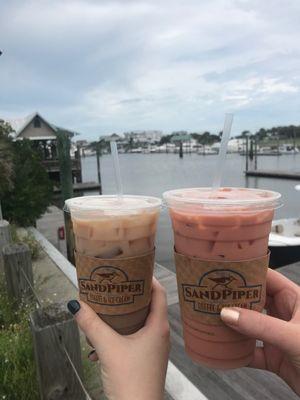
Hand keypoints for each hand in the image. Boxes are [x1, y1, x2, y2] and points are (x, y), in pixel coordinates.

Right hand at [68, 278, 169, 399]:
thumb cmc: (131, 381)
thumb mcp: (108, 347)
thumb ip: (91, 325)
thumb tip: (76, 305)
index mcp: (158, 326)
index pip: (159, 292)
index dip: (148, 277)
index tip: (134, 267)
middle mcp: (159, 334)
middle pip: (148, 305)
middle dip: (130, 295)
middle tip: (115, 285)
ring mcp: (153, 348)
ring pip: (139, 323)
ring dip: (122, 317)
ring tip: (105, 310)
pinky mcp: (145, 358)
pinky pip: (133, 338)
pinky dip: (119, 335)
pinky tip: (100, 342)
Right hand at [221, 268, 299, 395]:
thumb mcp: (292, 336)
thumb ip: (261, 325)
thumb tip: (229, 313)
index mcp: (295, 300)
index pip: (268, 278)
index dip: (249, 272)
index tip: (227, 269)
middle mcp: (286, 316)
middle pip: (255, 300)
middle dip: (235, 297)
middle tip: (214, 293)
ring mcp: (279, 337)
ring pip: (250, 325)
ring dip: (233, 323)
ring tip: (213, 316)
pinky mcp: (275, 358)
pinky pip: (250, 351)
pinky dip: (237, 351)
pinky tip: (225, 349)